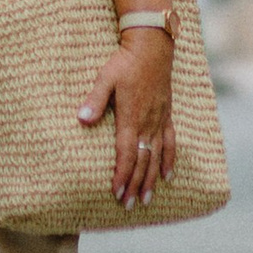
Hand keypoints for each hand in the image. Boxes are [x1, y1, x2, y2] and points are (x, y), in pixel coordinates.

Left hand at [77, 27, 176, 207]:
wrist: (153, 46)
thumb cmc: (125, 61)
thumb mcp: (105, 78)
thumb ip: (94, 101)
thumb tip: (81, 120)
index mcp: (131, 117)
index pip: (126, 154)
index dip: (122, 175)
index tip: (116, 193)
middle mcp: (147, 123)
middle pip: (142, 161)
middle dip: (134, 185)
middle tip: (128, 205)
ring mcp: (159, 120)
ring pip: (156, 156)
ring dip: (151, 179)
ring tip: (146, 199)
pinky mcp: (167, 115)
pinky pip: (171, 142)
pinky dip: (170, 160)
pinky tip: (168, 175)